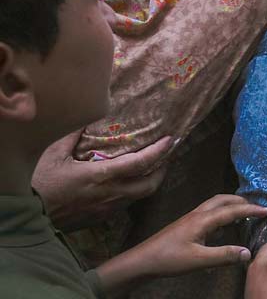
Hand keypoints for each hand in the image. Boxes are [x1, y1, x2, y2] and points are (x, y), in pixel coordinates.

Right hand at [32, 131, 171, 230]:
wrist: (26, 216)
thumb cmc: (40, 183)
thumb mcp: (54, 154)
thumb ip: (72, 135)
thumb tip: (86, 117)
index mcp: (101, 176)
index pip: (140, 164)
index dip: (159, 151)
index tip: (171, 139)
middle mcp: (110, 194)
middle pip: (149, 186)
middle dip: (162, 170)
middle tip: (166, 156)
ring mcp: (106, 209)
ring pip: (139, 197)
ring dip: (149, 182)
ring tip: (152, 167)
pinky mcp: (100, 218)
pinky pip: (125, 205)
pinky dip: (133, 193)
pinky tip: (129, 183)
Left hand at [96, 195, 266, 294]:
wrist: (142, 260)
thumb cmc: (169, 259)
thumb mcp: (199, 260)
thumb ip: (225, 256)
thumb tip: (248, 252)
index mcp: (203, 219)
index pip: (233, 210)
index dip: (251, 209)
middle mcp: (198, 214)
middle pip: (223, 200)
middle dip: (241, 201)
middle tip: (256, 207)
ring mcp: (191, 218)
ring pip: (215, 204)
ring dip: (230, 205)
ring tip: (242, 213)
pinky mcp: (186, 225)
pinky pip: (208, 212)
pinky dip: (221, 213)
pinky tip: (221, 227)